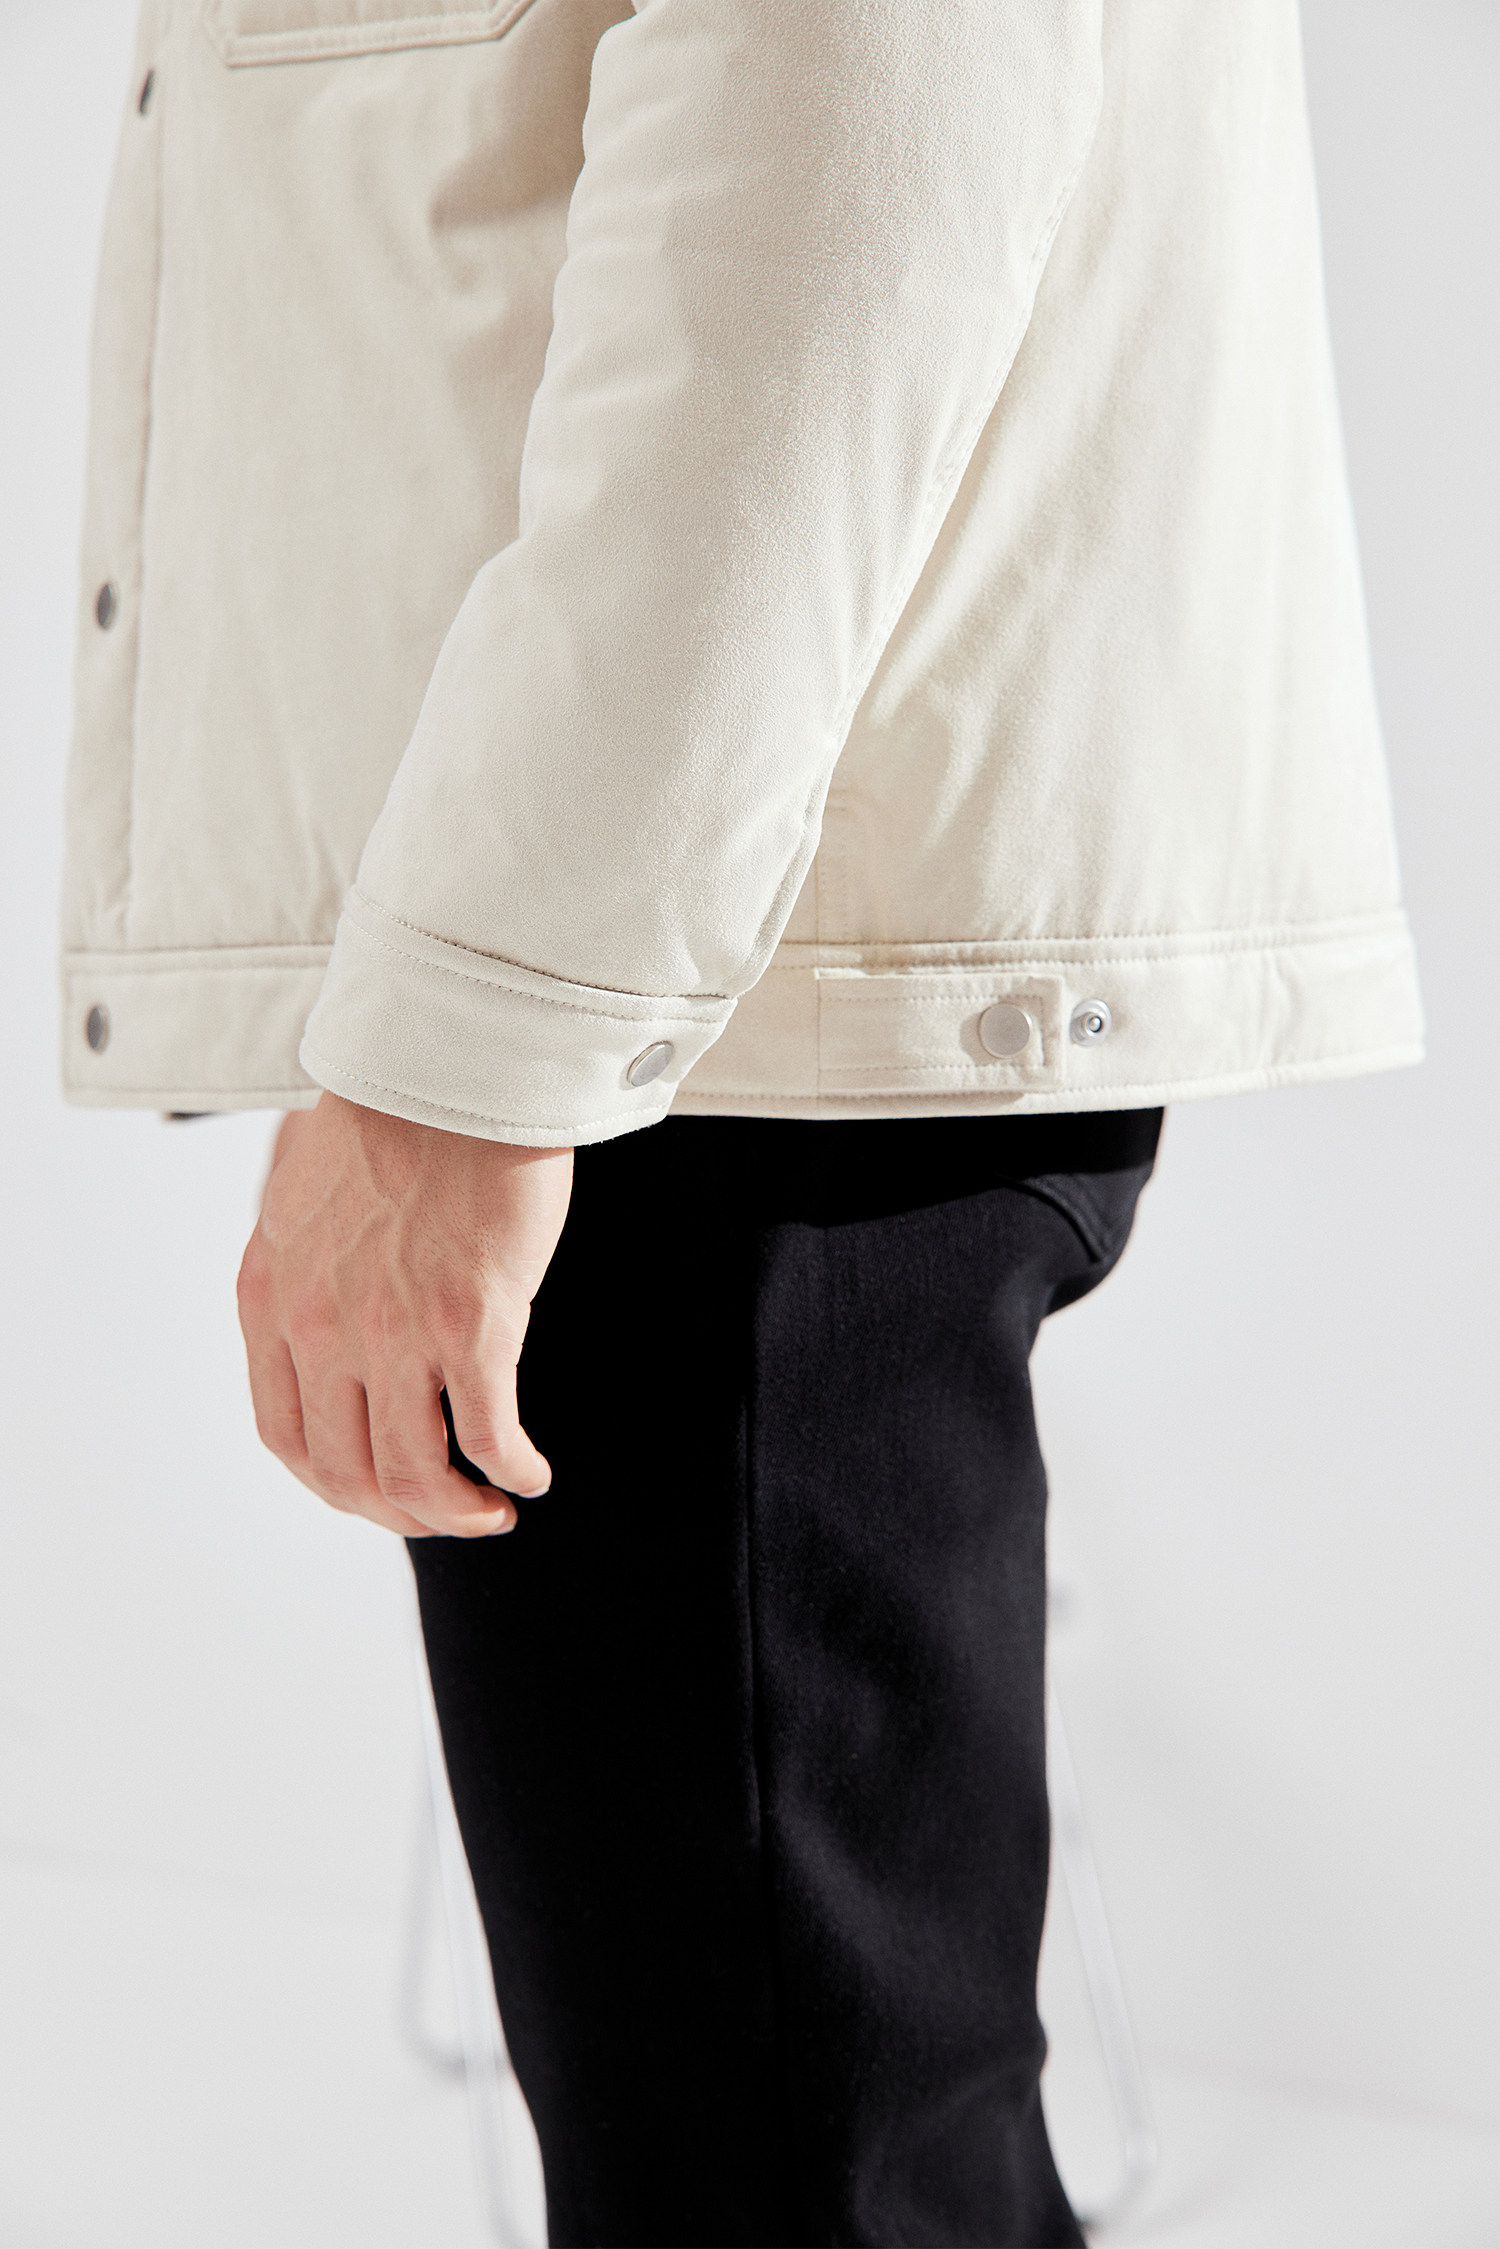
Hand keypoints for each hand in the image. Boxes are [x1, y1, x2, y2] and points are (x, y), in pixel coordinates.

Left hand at [237, 1093, 573, 1536]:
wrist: (455, 1064)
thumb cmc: (397, 1115)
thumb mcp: (304, 1197)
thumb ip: (305, 1268)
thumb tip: (329, 1317)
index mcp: (271, 1299)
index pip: (287, 1437)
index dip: (337, 1486)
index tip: (381, 1492)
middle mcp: (319, 1327)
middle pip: (348, 1473)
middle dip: (402, 1514)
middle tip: (451, 1515)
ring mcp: (391, 1332)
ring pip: (413, 1474)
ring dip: (457, 1513)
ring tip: (493, 1509)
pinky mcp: (469, 1324)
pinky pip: (486, 1435)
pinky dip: (510, 1469)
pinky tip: (530, 1473)